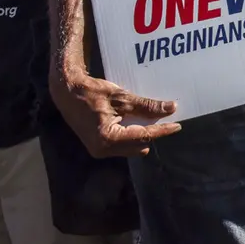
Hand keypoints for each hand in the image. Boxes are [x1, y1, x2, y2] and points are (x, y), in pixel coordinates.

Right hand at [49, 73, 180, 157]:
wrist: (66, 93)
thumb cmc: (92, 92)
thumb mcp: (121, 97)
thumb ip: (146, 106)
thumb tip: (170, 108)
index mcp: (108, 138)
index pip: (143, 136)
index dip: (162, 130)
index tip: (178, 125)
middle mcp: (103, 150)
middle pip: (139, 145)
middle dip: (153, 134)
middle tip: (167, 120)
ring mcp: (99, 151)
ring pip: (131, 147)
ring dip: (143, 136)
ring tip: (153, 121)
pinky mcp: (98, 148)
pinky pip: (122, 146)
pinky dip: (132, 135)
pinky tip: (137, 123)